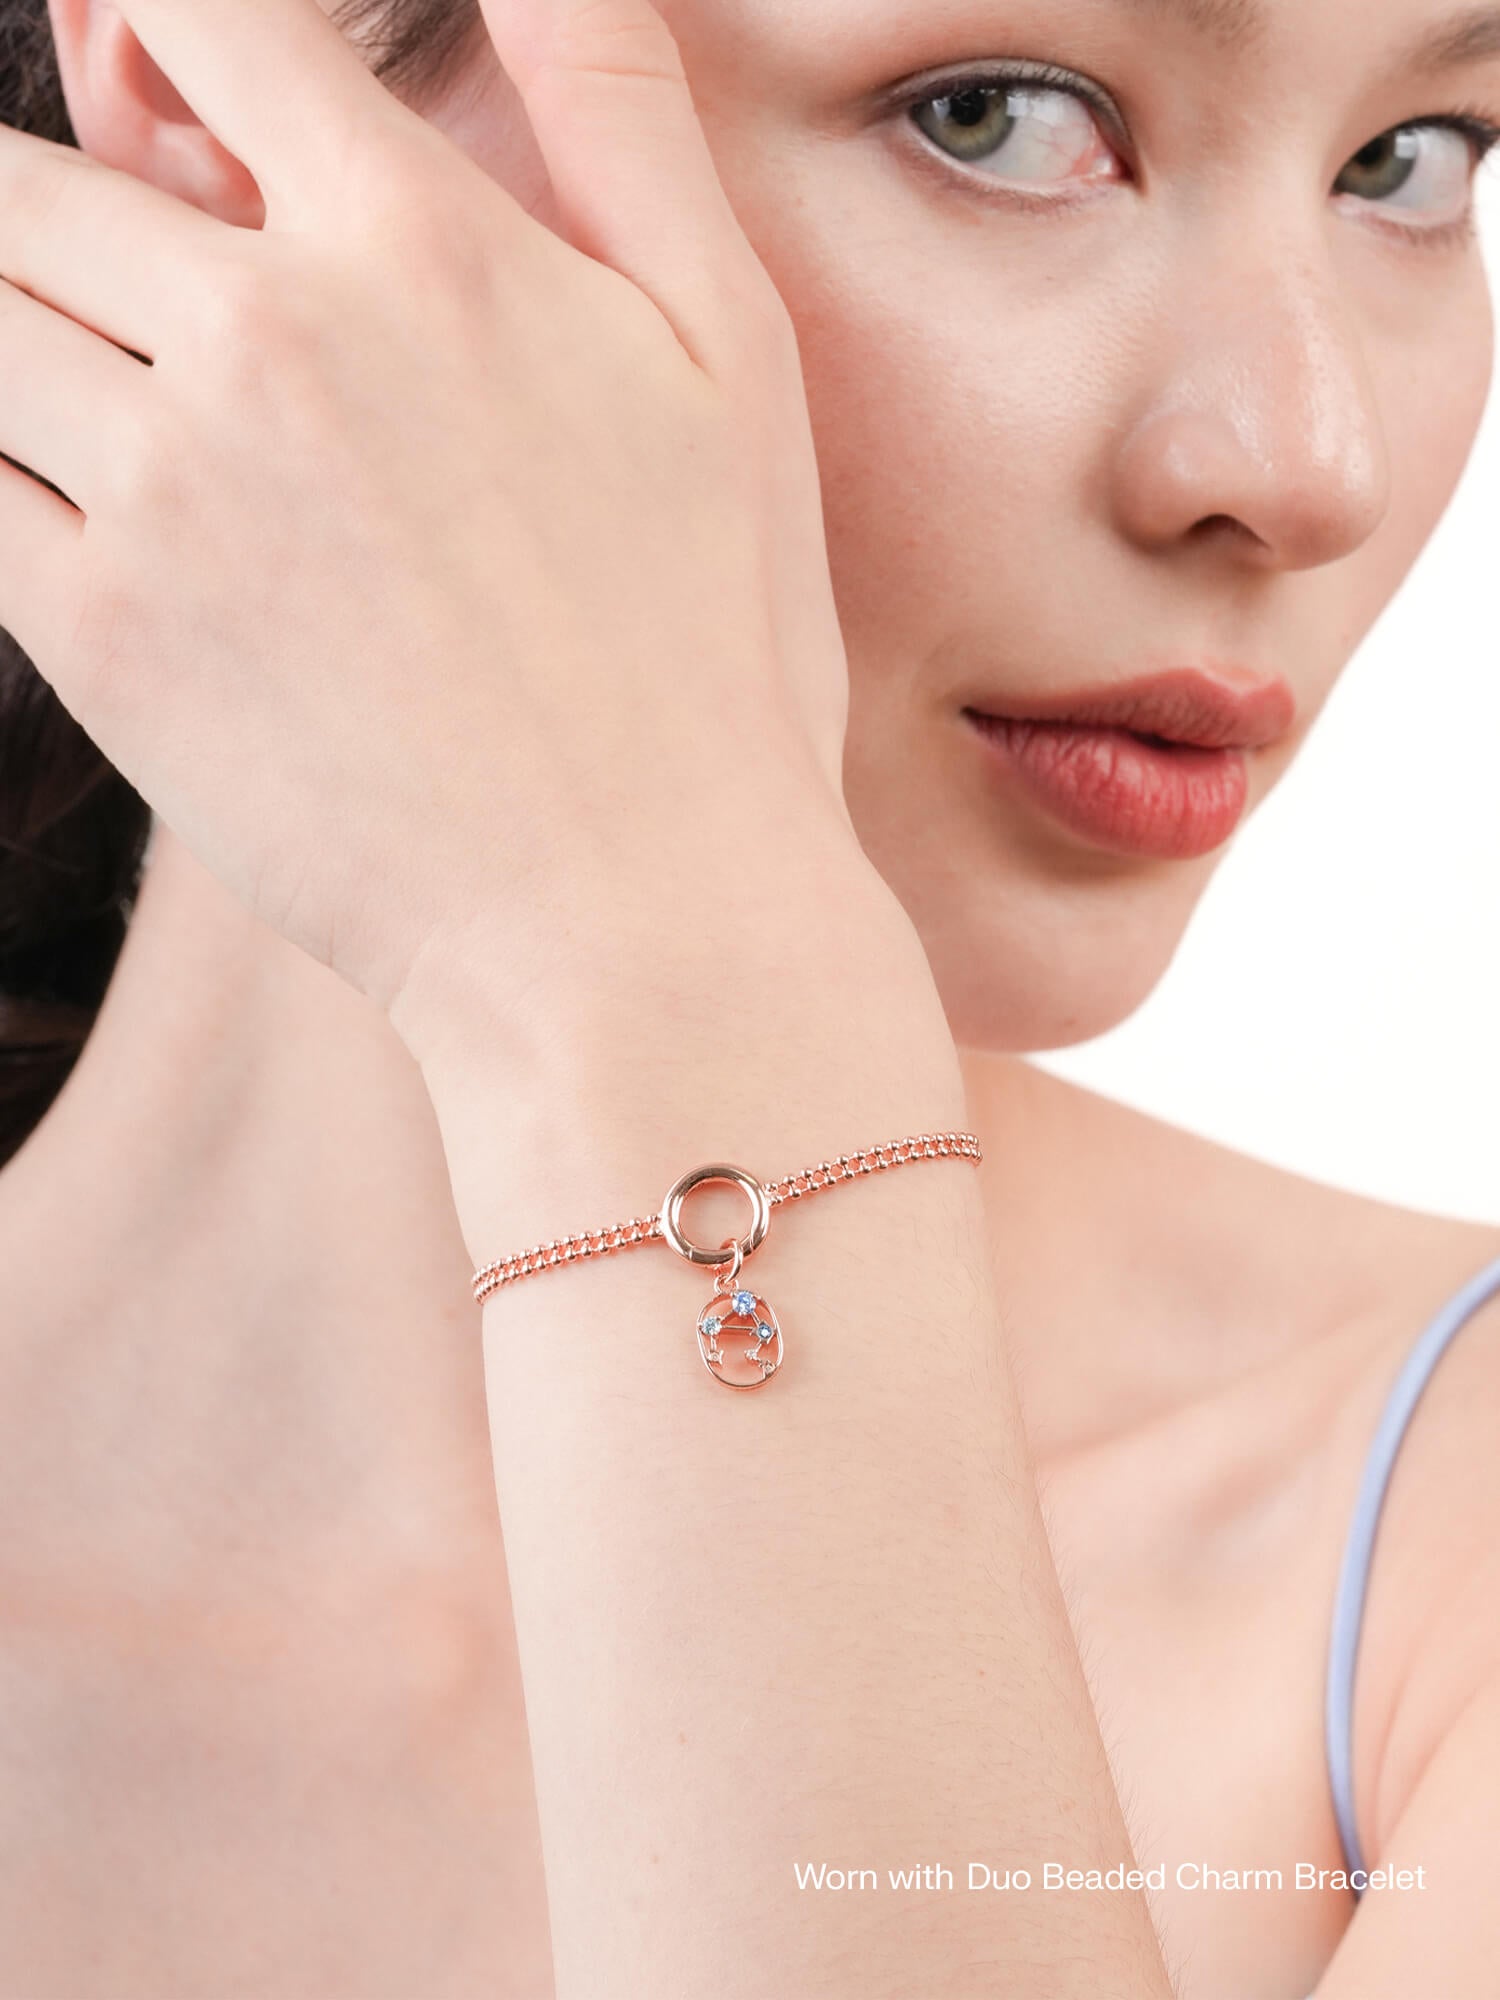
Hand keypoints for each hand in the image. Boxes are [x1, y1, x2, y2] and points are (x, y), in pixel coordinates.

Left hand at [0, 0, 866, 1054]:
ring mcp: (165, 491)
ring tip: (106, 407)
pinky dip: (3, 474)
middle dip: (52, 209)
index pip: (193, 16)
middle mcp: (266, 337)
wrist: (635, 924)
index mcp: (420, 243)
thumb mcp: (730, 357)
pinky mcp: (99, 638)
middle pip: (27, 177)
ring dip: (12, 334)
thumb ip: (620, 115)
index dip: (138, 24)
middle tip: (120, 291)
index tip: (137, 71)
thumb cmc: (709, 653)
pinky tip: (83, 511)